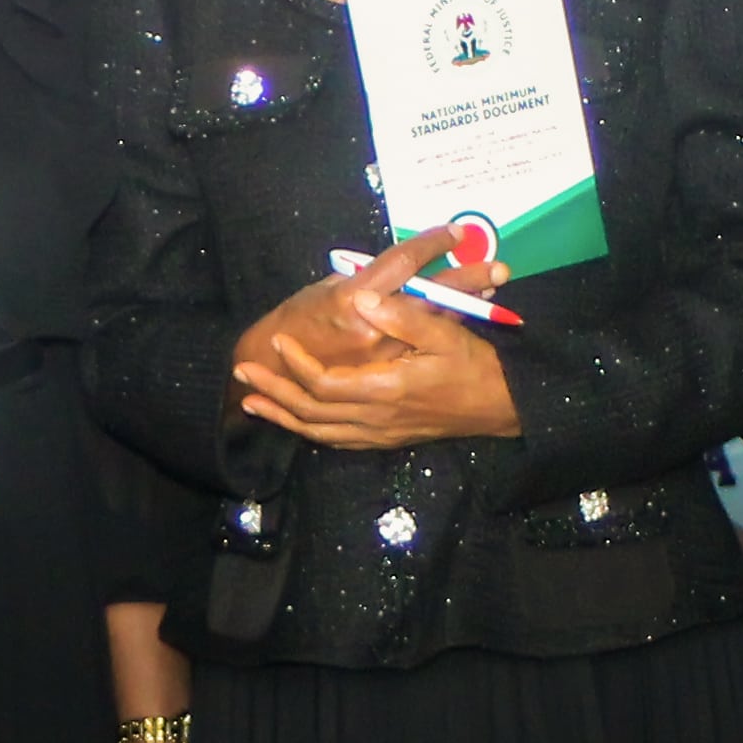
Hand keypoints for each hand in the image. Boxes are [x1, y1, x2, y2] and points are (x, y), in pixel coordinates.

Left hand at [231, 229, 518, 449]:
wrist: (501, 407)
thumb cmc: (474, 365)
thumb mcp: (445, 333)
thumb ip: (402, 316)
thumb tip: (361, 301)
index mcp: (386, 390)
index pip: (325, 383)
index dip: (296, 365)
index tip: (278, 342)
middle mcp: (376, 418)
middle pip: (311, 412)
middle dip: (273, 393)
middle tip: (242, 374)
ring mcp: (379, 433)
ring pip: (318, 431)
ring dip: (282, 417)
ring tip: (252, 402)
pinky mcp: (384, 439)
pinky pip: (336, 440)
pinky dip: (309, 430)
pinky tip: (294, 421)